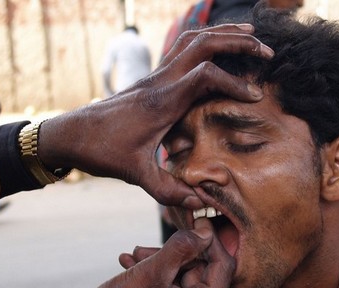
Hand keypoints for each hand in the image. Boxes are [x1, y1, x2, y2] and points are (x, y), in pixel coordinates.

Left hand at [38, 24, 273, 208]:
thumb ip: (168, 190)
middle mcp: (160, 81)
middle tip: (266, 52)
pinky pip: (182, 49)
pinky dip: (205, 42)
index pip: (205, 75)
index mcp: (161, 101)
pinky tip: (217, 48)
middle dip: (237, 43)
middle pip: (203, 43)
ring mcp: (155, 76)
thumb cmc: (102, 151)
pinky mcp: (152, 79)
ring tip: (251, 38)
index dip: (234, 83)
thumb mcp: (136, 174)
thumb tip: (200, 202)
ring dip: (222, 35)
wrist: (71, 134)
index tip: (255, 98)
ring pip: (192, 39)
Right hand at [52, 219, 233, 287]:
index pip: (222, 268)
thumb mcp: (151, 269)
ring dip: (162, 265)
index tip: (195, 222)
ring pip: (186, 282)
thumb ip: (183, 246)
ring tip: (135, 256)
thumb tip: (206, 230)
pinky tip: (134, 267)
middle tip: (146, 247)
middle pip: (202, 275)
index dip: (209, 241)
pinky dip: (160, 280)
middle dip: (176, 255)